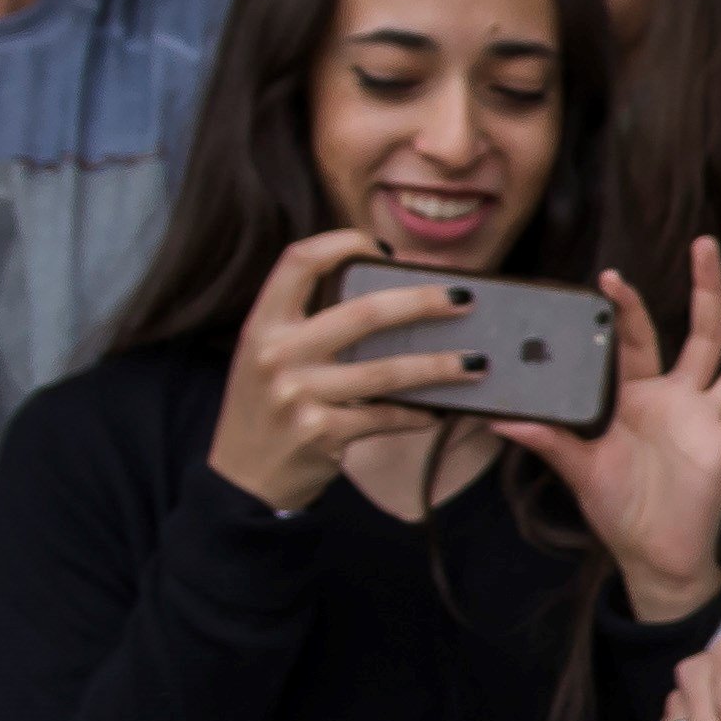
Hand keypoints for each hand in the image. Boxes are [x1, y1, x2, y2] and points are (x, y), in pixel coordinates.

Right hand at [203, 230, 470, 513]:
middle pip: (364, 312)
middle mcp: (276, 354)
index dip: (343, 242)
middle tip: (465, 297)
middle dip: (423, 301)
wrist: (243, 478)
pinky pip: (387, 416)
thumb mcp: (267, 357)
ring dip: (441, 366)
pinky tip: (441, 411)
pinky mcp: (322, 433)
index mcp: (263, 324)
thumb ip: (309, 325)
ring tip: (477, 362)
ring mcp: (299, 395)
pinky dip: (420, 414)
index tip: (385, 247)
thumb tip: (391, 297)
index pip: (298, 260)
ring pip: (388, 370)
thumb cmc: (267, 407)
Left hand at [500, 241, 720, 620]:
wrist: (652, 556)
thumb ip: (549, 440)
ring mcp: (708, 419)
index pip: (637, 340)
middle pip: (700, 333)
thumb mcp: (578, 470)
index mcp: (638, 399)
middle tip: (706, 244)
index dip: (628, 309)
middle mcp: (678, 400)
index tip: (611, 277)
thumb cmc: (617, 511)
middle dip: (705, 289)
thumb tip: (500, 421)